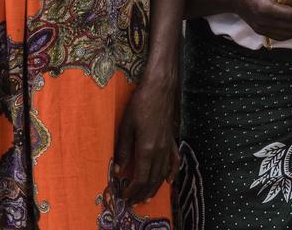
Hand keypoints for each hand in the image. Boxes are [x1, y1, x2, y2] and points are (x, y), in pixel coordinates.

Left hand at [114, 76, 178, 204]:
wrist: (159, 88)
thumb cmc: (140, 104)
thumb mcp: (126, 126)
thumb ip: (122, 149)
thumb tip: (118, 170)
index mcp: (147, 149)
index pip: (140, 178)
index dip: (132, 191)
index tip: (124, 197)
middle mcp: (160, 151)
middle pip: (152, 179)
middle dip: (142, 193)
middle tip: (133, 203)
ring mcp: (168, 145)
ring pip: (162, 173)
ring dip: (154, 187)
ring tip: (147, 197)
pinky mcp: (171, 139)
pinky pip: (174, 161)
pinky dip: (172, 173)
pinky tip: (169, 180)